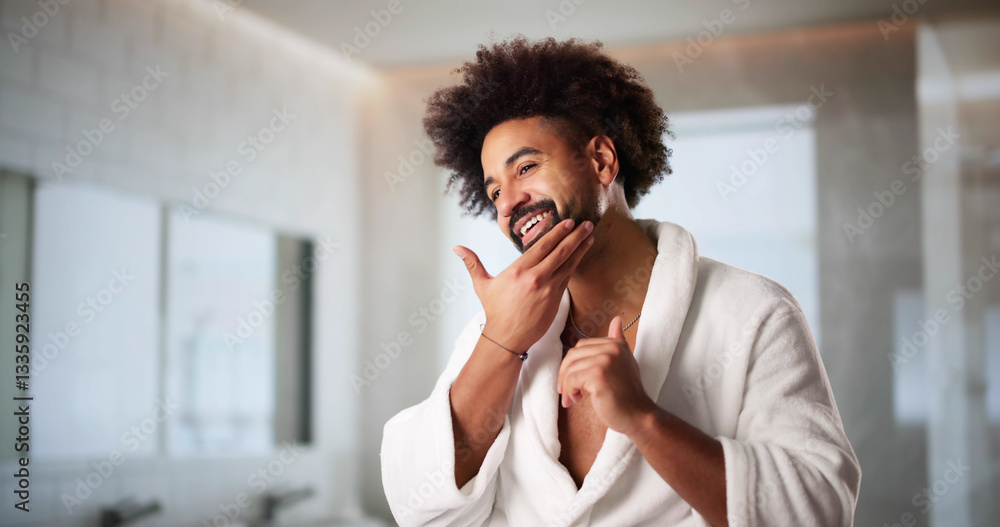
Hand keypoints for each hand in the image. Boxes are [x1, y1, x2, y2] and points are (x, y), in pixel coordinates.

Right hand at [453, 218, 593, 351]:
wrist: (507, 337)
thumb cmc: (495, 311)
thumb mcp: (482, 285)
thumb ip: (473, 264)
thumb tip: (457, 248)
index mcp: (518, 270)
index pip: (542, 245)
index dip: (557, 232)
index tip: (568, 221)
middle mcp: (535, 277)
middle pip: (559, 251)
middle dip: (574, 235)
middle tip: (586, 223)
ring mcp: (548, 289)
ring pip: (568, 263)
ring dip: (580, 248)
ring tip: (590, 235)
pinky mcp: (555, 299)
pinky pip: (567, 277)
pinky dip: (575, 264)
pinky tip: (581, 255)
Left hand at [557, 315, 656, 435]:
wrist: (638, 415)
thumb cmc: (628, 394)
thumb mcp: (625, 362)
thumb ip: (618, 341)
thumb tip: (617, 319)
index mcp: (616, 344)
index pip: (581, 346)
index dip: (573, 363)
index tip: (573, 380)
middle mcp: (611, 348)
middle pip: (573, 355)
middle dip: (565, 373)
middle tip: (566, 390)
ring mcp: (605, 361)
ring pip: (570, 368)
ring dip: (566, 386)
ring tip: (572, 398)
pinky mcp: (598, 376)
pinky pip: (571, 380)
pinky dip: (569, 392)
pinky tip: (576, 400)